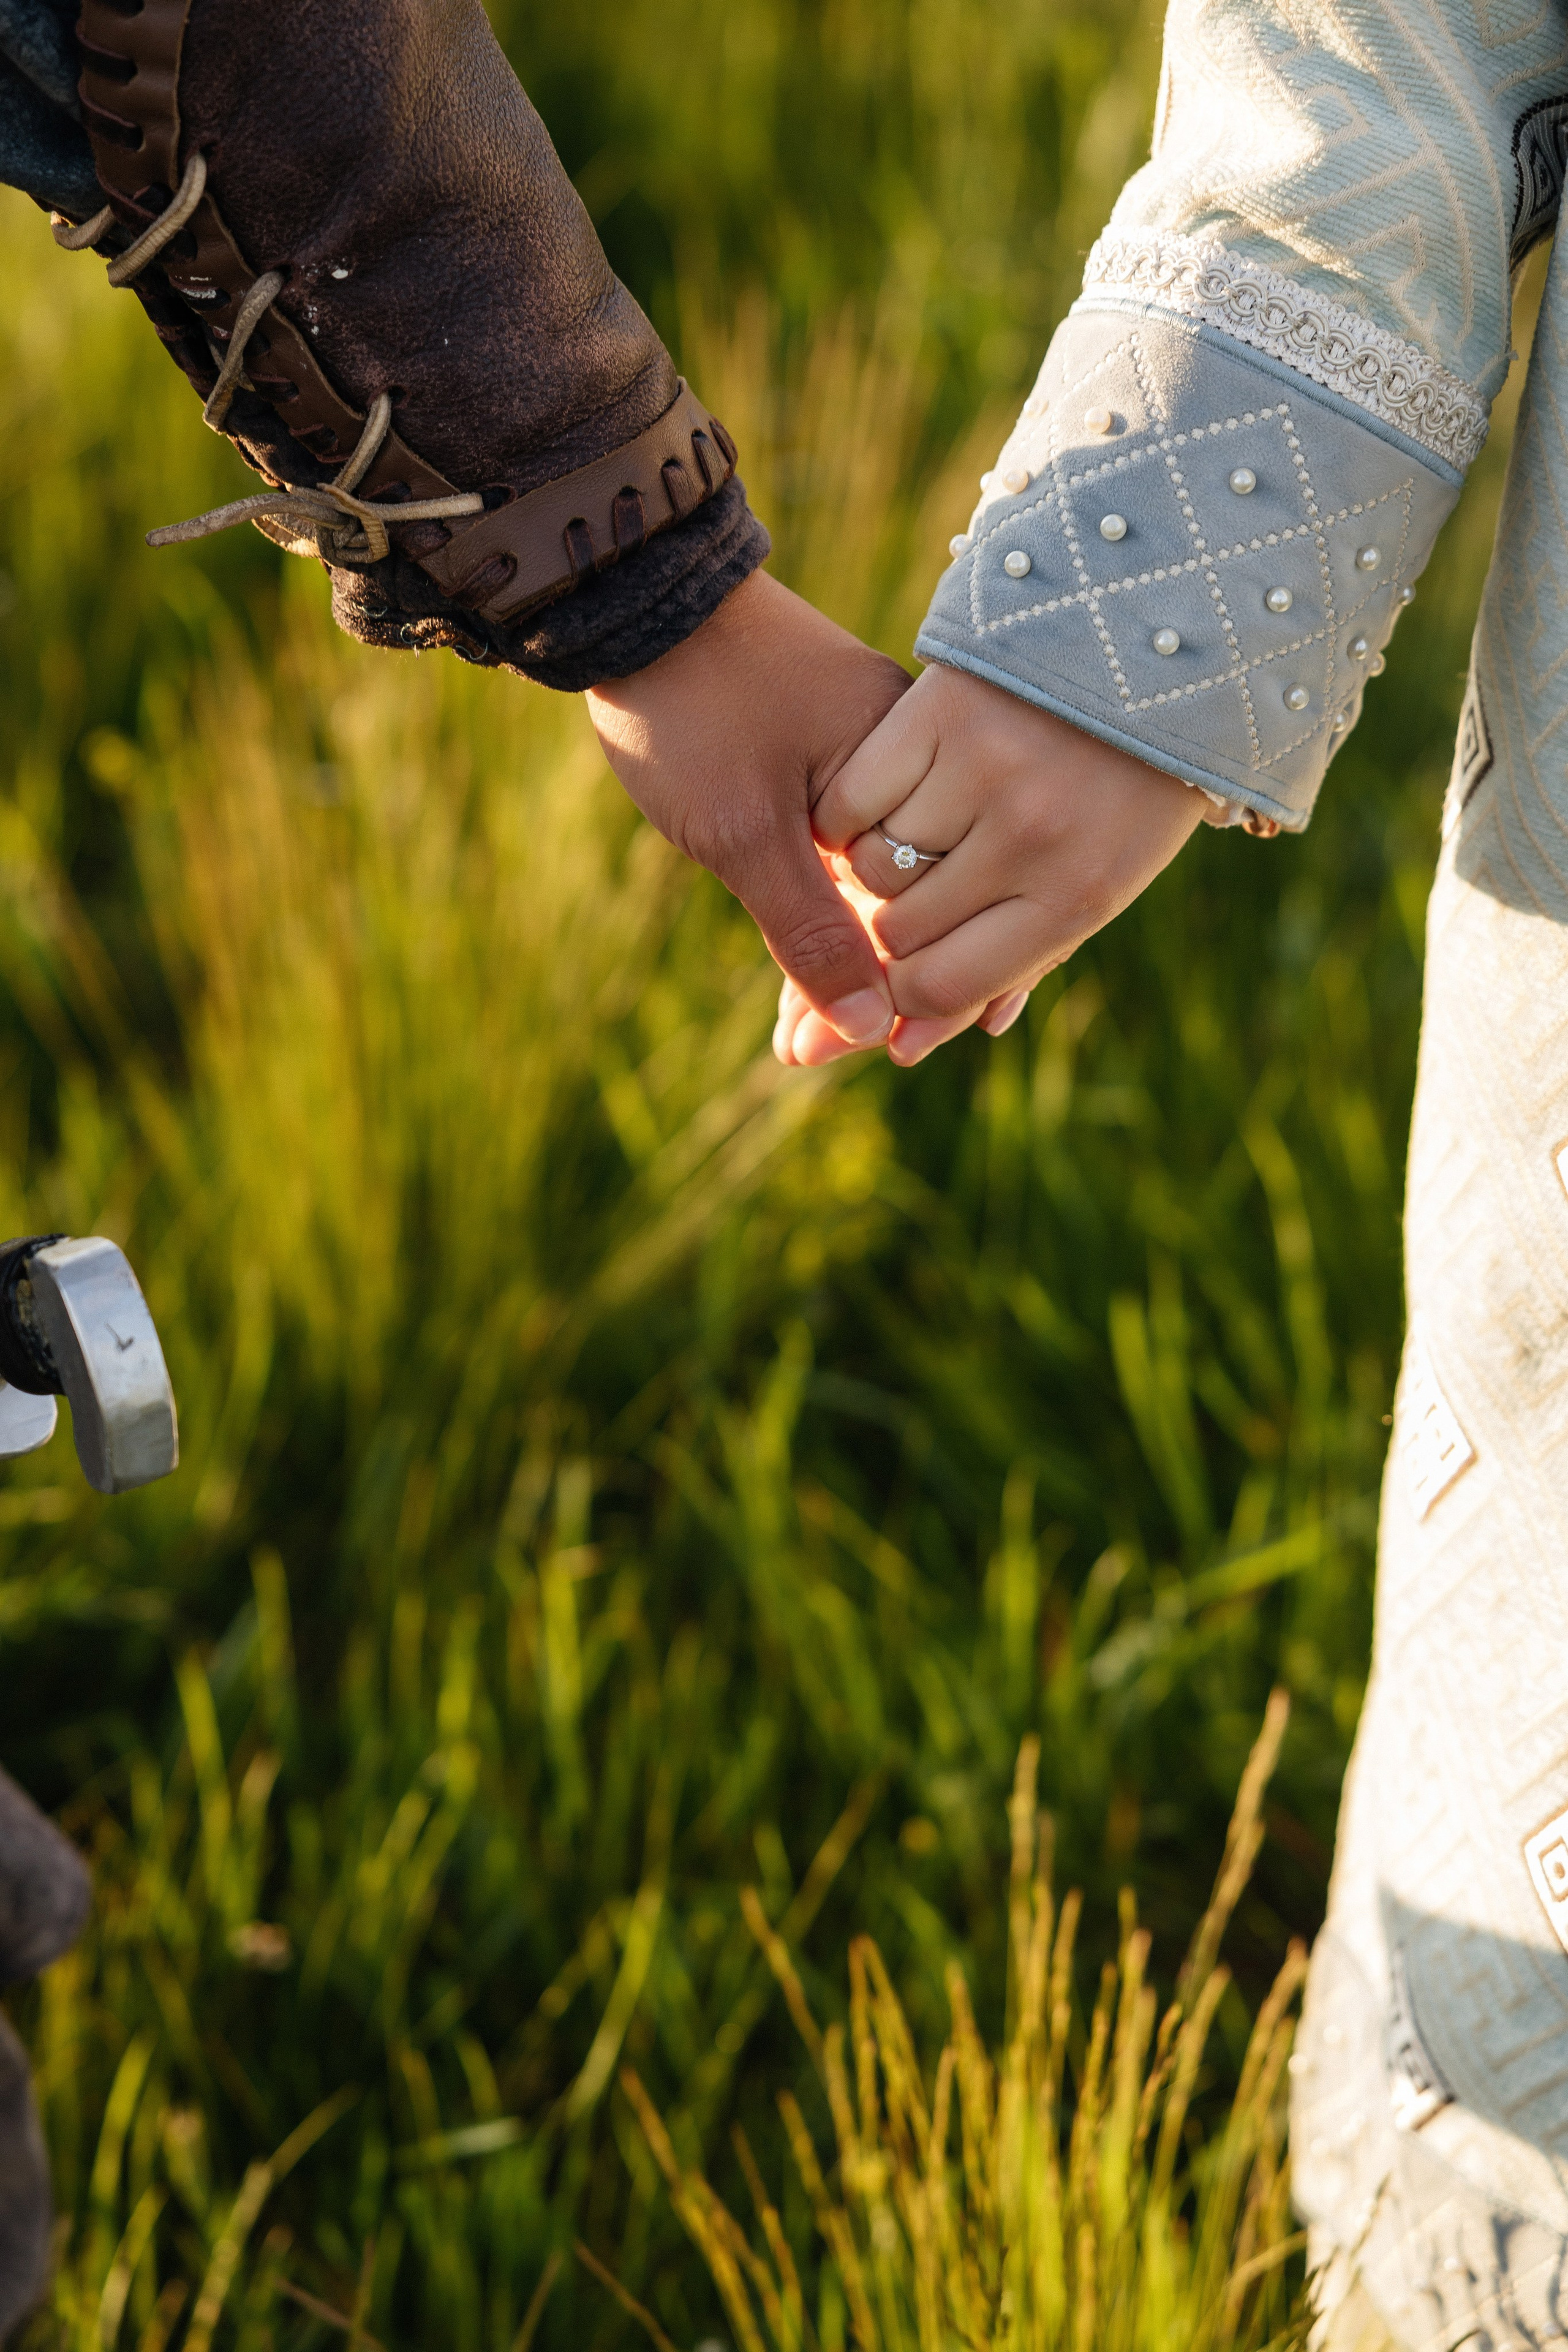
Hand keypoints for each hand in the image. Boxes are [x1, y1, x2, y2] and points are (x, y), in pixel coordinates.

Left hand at [587, 571, 910, 1057]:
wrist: (637, 597)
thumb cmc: (691, 704)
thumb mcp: (745, 831)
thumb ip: (811, 929)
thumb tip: (872, 1029)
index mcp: (922, 770)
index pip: (945, 911)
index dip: (917, 993)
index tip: (877, 1056)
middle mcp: (918, 768)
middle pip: (918, 909)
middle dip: (872, 991)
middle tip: (805, 1058)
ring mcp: (880, 766)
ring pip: (880, 891)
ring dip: (842, 962)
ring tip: (795, 1043)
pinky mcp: (836, 765)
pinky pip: (852, 861)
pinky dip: (827, 915)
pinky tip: (802, 979)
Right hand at [775, 663, 1204, 1065]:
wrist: (1153, 651)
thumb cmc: (1116, 796)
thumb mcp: (1087, 889)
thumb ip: (1000, 970)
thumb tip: (902, 1051)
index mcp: (1076, 898)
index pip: (943, 986)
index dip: (898, 998)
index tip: (886, 978)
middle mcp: (1031, 840)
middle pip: (898, 932)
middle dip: (886, 927)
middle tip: (913, 888)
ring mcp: (984, 772)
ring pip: (870, 870)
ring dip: (873, 865)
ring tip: (916, 830)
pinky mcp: (941, 712)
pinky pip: (852, 800)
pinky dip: (850, 811)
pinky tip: (879, 794)